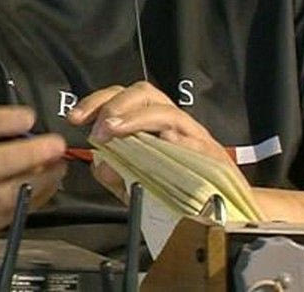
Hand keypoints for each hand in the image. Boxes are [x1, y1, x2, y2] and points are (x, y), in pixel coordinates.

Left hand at [67, 82, 244, 201]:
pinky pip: (185, 131)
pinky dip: (160, 130)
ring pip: (160, 106)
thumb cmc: (180, 194)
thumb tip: (99, 163)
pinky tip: (143, 138)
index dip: (96, 102)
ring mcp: (190, 132)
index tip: (74, 118)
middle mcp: (171, 121)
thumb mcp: (138, 186)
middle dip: (110, 103)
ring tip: (110, 130)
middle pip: (141, 92)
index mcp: (151, 123)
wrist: (229, 213)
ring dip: (131, 115)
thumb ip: (115, 175)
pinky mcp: (208, 149)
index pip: (121, 97)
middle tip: (91, 126)